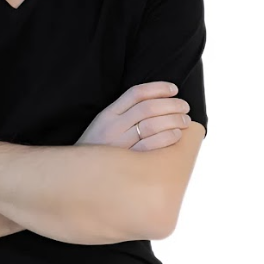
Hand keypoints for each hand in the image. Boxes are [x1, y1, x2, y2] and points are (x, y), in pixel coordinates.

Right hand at [76, 81, 191, 151]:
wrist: (78, 175)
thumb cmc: (97, 149)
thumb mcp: (102, 125)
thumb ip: (123, 113)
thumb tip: (156, 102)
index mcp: (108, 115)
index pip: (136, 93)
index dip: (158, 88)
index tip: (174, 89)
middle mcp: (113, 127)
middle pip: (147, 108)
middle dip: (171, 105)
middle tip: (185, 107)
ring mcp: (119, 145)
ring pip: (151, 125)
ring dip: (173, 120)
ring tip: (185, 120)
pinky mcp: (126, 162)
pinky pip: (151, 146)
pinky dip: (167, 138)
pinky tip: (176, 135)